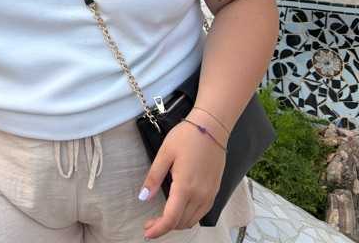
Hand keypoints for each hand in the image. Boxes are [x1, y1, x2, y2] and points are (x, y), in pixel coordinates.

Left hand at [139, 117, 226, 238]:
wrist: (212, 127)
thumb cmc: (187, 136)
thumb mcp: (165, 153)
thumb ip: (154, 177)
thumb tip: (144, 197)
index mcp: (185, 187)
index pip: (171, 219)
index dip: (158, 229)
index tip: (147, 233)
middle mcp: (200, 195)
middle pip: (181, 222)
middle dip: (164, 226)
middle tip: (150, 223)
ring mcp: (210, 194)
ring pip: (192, 220)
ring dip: (177, 223)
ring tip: (162, 218)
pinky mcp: (215, 190)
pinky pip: (202, 212)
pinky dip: (189, 217)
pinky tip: (180, 209)